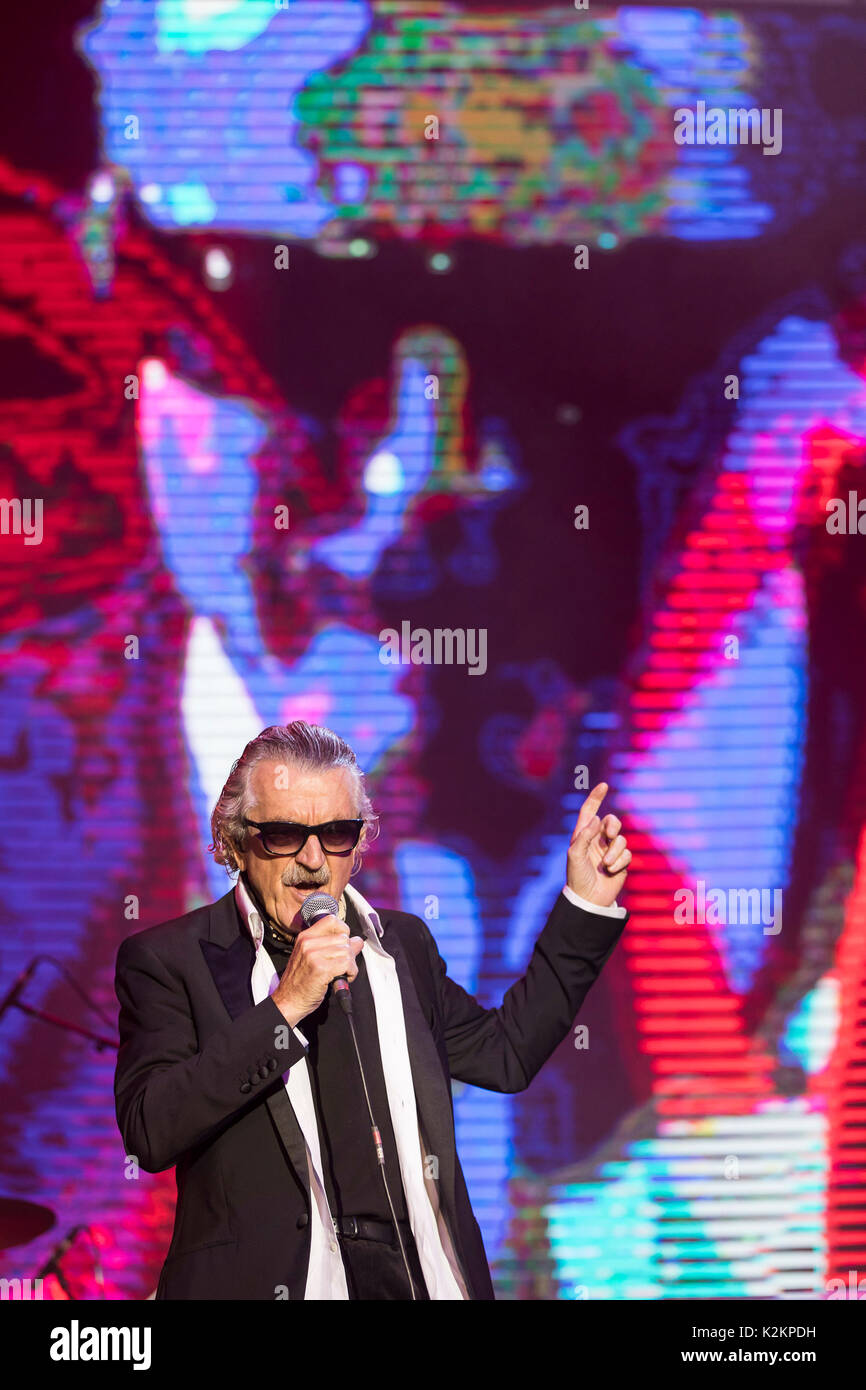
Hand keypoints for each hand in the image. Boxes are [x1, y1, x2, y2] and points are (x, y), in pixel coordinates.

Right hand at [272, 914, 364, 1025]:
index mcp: (305, 937)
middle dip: (349, 952)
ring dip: (350, 965)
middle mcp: (308, 943)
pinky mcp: (321, 969)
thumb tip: (357, 941)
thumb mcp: (312, 958)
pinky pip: (347, 964)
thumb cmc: (300, 983)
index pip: (332, 920)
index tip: (344, 943)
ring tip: (340, 973)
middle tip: (342, 965)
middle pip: (344, 938)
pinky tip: (341, 978)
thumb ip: (333, 946)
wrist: (288, 1001)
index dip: (343, 930)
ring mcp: (314, 955)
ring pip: (348, 951)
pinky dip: (351, 973)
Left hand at [566, 782, 630, 906]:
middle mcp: (597, 840)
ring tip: (606, 865)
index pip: (589, 811)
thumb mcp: (574, 855)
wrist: (589, 899)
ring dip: (614, 851)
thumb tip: (598, 818)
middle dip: (613, 825)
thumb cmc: (577, 876)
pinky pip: (627, 854)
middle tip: (609, 834)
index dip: (596, 797)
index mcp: (583, 835)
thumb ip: (584, 835)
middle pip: (611, 821)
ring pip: (621, 839)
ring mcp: (610, 851)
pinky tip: (611, 872)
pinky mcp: (621, 862)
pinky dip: (620, 862)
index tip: (604, 785)